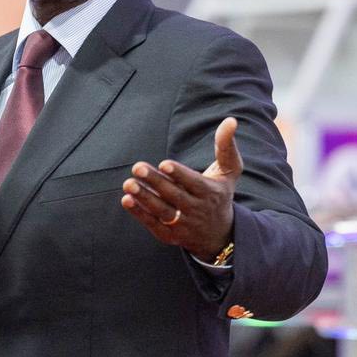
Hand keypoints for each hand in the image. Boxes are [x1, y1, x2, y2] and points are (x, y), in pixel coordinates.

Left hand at [121, 116, 242, 262]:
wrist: (220, 235)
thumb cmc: (220, 194)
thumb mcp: (229, 171)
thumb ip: (226, 146)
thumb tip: (230, 120)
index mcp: (210, 192)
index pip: (193, 183)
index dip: (179, 174)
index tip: (164, 164)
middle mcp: (197, 210)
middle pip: (174, 195)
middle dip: (155, 182)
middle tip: (137, 167)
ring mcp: (183, 225)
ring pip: (162, 211)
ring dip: (144, 198)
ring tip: (128, 184)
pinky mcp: (171, 236)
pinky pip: (153, 225)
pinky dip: (140, 214)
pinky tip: (126, 200)